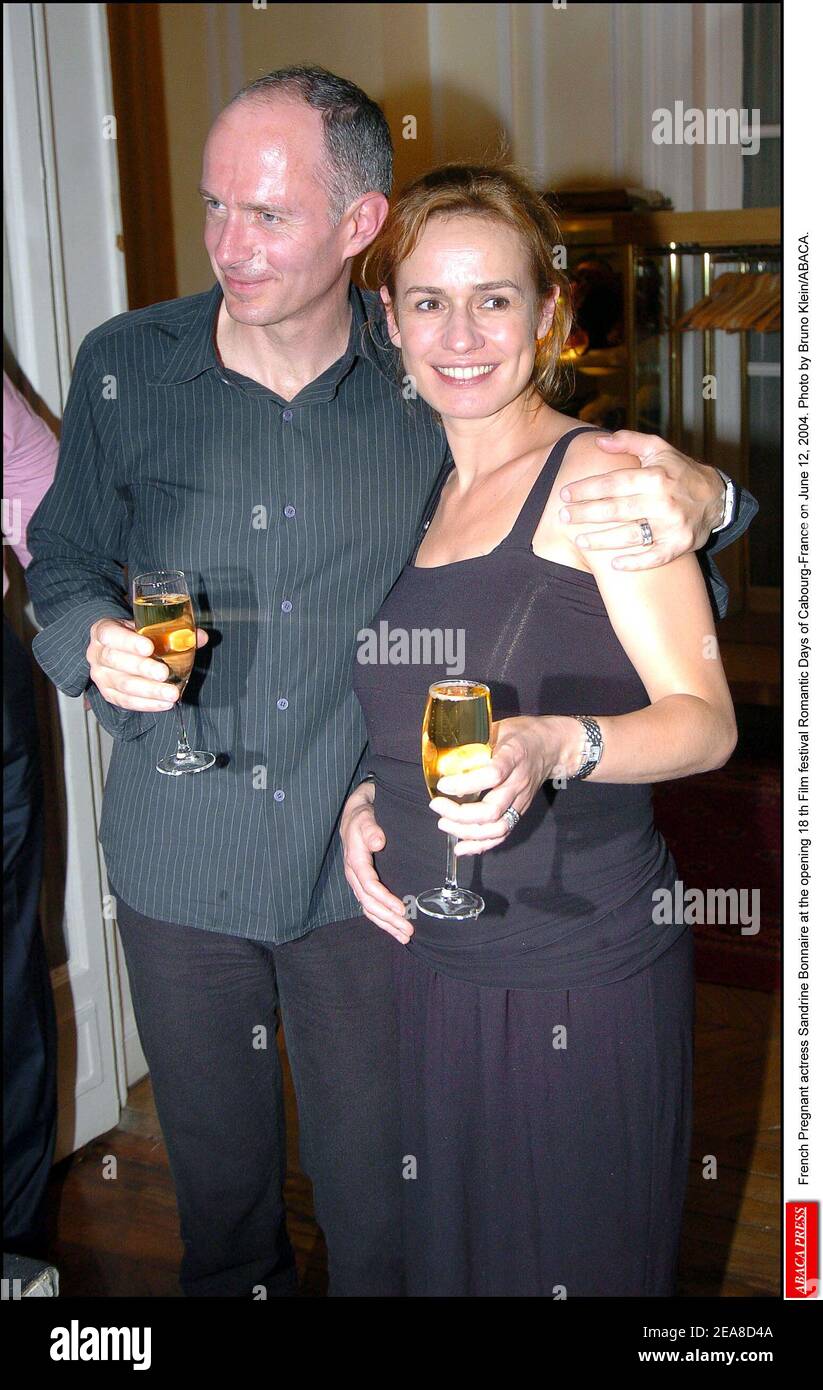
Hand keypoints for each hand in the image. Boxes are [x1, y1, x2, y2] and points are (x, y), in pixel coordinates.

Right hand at [86, 616, 207, 710]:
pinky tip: (164, 704)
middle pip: (116, 661)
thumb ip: (174, 631)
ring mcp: (100, 676)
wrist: (116, 650)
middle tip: (165, 673)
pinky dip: (146, 704)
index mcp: (103, 631)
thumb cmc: (134, 636)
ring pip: (122, 685)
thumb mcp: (147, 627)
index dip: (128, 641)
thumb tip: (201, 637)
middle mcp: (97, 653)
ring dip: (149, 691)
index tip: (149, 647)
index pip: (110, 634)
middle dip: (143, 668)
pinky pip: (126, 702)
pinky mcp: (108, 694)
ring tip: (172, 693)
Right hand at [340, 781, 412, 942]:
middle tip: (408, 930)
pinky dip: (383, 920)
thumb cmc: (364, 814)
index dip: (385, 899)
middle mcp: (354, 873)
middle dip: (388, 919)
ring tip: (405, 936)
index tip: (402, 910)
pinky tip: (395, 929)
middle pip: (369, 903)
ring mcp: (358, 880)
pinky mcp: (363, 883)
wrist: (357, 812)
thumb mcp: (365, 816)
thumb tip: (377, 842)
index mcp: (355, 859)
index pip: (369, 885)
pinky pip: (370, 906)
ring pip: (369, 908)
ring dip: (387, 924)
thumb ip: (370, 829)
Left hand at [428, 716, 579, 855]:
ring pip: (497, 827)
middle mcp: (518, 783)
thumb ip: (474, 742)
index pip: (492, 775)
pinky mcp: (520, 812)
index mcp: (513, 756)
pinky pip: (502, 834)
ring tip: (444, 823)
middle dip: (459, 814)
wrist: (552, 747)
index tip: (443, 784)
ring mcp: (521, 801)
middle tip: (437, 805)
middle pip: (492, 810)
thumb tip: (442, 752)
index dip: (465, 784)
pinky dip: (481, 845)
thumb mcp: (498, 728)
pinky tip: (461, 847)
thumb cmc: (521, 735)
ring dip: (467, 832)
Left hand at [558, 430, 725, 569]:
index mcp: (655, 477)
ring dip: (601, 540)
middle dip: (585, 514)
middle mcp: (663, 501)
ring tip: (580, 541)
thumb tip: (598, 441)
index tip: (565, 494)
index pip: (613, 483)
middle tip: (563, 518)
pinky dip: (634, 563)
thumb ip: (628, 442)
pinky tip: (613, 564)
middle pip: (616, 510)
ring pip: (630, 536)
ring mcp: (672, 525)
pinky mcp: (679, 545)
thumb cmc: (680, 471)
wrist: (716, 497)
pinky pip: (653, 557)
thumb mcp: (659, 449)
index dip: (586, 489)